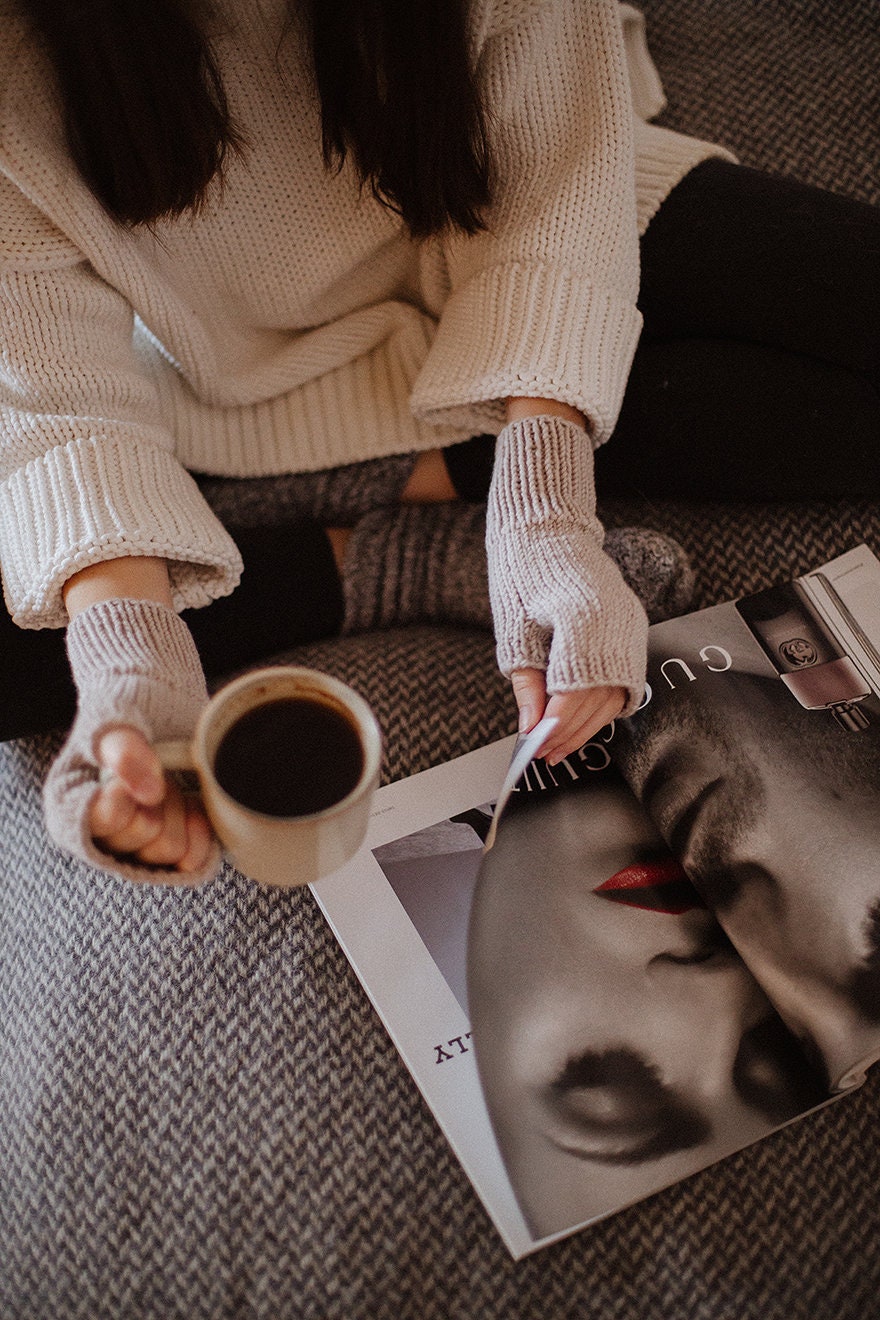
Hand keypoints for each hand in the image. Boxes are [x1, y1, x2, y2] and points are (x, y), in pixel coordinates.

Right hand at [44, 597, 222, 884]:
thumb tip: (149, 793)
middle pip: (140, 839)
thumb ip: (125, 751)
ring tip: (170, 782)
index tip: (125, 782)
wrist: (163, 701)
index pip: (93, 827)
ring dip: (177, 809)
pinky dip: (200, 829)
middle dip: (154, 799)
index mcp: (70, 803)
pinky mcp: (173, 848)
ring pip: (169, 848)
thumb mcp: (118, 715)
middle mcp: (101, 833)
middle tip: (153, 769)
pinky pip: (192, 859)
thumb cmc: (131, 704)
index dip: (117, 806)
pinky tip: (194, 803)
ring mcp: (138, 845)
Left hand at [486, 415, 647, 717]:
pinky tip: (581, 717)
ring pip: (614, 694)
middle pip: (595, 699)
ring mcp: (630, 625)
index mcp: (581, 623)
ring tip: (561, 743)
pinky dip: (603, 703)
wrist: (548, 529)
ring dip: (587, 724)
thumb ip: (527, 682)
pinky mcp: (635, 625)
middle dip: (569, 732)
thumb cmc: (524, 573)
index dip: (553, 727)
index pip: (571, 694)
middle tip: (545, 753)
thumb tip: (530, 725)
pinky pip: (624, 678)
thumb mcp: (515, 631)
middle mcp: (615, 625)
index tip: (534, 746)